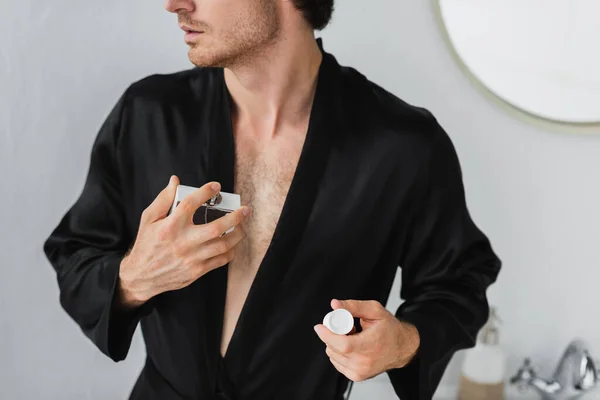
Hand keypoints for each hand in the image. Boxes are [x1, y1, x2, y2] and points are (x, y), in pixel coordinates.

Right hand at [117, 175, 250, 307]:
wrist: (142, 276)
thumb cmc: (147, 244)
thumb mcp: (148, 219)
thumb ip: (163, 199)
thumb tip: (175, 181)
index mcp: (170, 226)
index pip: (190, 203)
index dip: (205, 192)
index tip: (216, 186)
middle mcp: (183, 242)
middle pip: (216, 228)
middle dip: (235, 217)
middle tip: (245, 210)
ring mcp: (191, 258)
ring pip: (223, 245)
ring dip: (237, 234)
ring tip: (242, 226)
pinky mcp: (197, 271)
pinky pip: (221, 260)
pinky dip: (231, 251)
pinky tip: (233, 243)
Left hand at [313, 299, 419, 381]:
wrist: (401, 347)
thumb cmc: (390, 329)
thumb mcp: (374, 310)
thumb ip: (353, 306)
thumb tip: (335, 304)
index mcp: (370, 345)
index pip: (342, 344)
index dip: (327, 335)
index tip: (320, 327)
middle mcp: (364, 362)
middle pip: (334, 348)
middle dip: (333, 334)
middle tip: (347, 327)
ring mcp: (360, 372)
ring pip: (333, 355)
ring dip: (336, 343)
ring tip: (352, 336)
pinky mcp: (356, 376)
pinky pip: (336, 362)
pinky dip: (339, 352)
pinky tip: (352, 346)